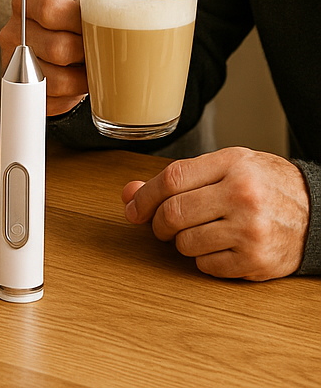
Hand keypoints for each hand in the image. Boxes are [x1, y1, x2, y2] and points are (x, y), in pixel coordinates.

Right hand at [0, 0, 94, 114]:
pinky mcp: (23, 92)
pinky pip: (51, 100)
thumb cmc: (76, 21)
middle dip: (87, 50)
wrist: (68, 55)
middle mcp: (15, 30)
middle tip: (100, 45)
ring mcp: (15, 62)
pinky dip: (72, 95)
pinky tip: (79, 82)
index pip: (50, 9)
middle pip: (58, 47)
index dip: (81, 20)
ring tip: (93, 65)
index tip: (97, 20)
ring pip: (56, 78)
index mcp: (28, 1)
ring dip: (83, 76)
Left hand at [121, 148, 308, 279]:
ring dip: (181, 241)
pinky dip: (202, 259)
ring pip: (186, 243)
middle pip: (174, 213)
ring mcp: (250, 231)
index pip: (171, 179)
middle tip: (161, 225)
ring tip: (197, 232)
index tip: (133, 208)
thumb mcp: (224, 166)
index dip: (144, 196)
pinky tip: (216, 246)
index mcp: (232, 165)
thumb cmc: (263, 183)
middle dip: (157, 222)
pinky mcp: (257, 262)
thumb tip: (130, 193)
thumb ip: (178, 177)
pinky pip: (206, 266)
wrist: (315, 211)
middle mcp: (242, 196)